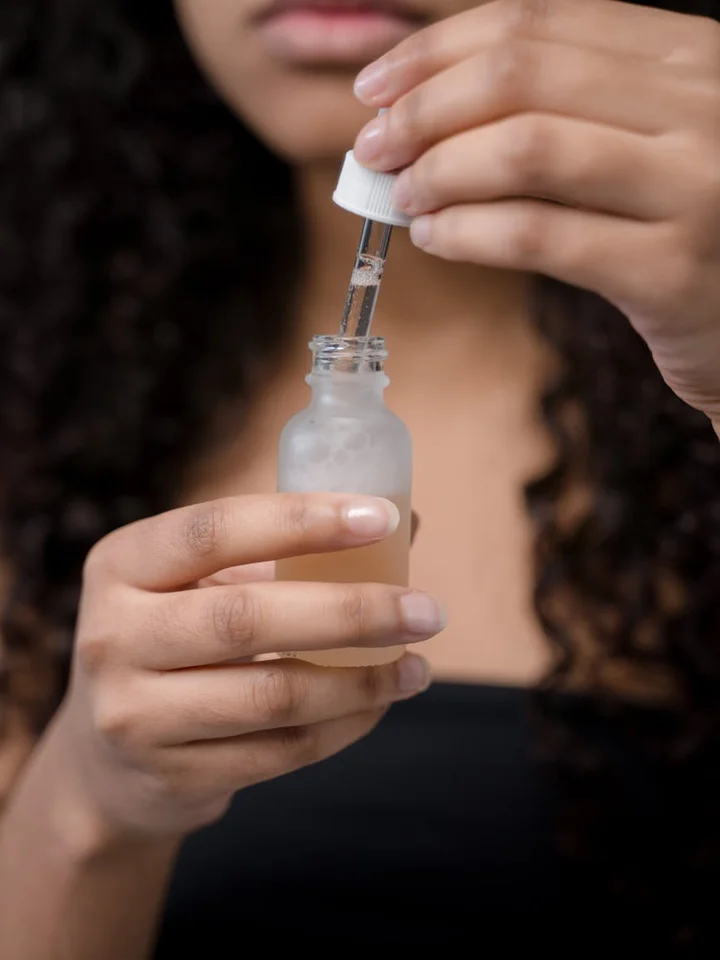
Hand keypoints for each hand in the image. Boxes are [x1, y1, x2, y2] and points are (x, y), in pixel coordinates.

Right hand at [50, 494, 440, 839]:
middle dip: (352, 612)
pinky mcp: (171, 776)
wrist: (107, 758)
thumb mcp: (202, 583)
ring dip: (362, 681)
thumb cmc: (177, 639)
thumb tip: (406, 525)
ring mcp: (134, 714)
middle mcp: (114, 635)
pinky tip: (378, 704)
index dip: (302, 520)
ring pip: (273, 696)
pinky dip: (345, 726)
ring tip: (416, 666)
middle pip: (248, 618)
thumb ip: (284, 552)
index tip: (383, 518)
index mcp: (123, 563)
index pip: (215, 530)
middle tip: (427, 610)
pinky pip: (281, 752)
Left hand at [353, 0, 719, 424]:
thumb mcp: (650, 142)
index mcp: (689, 56)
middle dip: (426, 110)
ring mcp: (694, 187)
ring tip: (403, 196)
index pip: (540, 24)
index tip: (379, 86)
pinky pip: (540, 236)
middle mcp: (700, 106)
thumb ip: (569, 110)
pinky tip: (437, 238)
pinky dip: (469, 233)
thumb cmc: (689, 228)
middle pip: (524, 76)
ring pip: (527, 150)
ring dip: (441, 172)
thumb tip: (429, 108)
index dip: (442, 51)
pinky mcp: (671, 270)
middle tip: (375, 147)